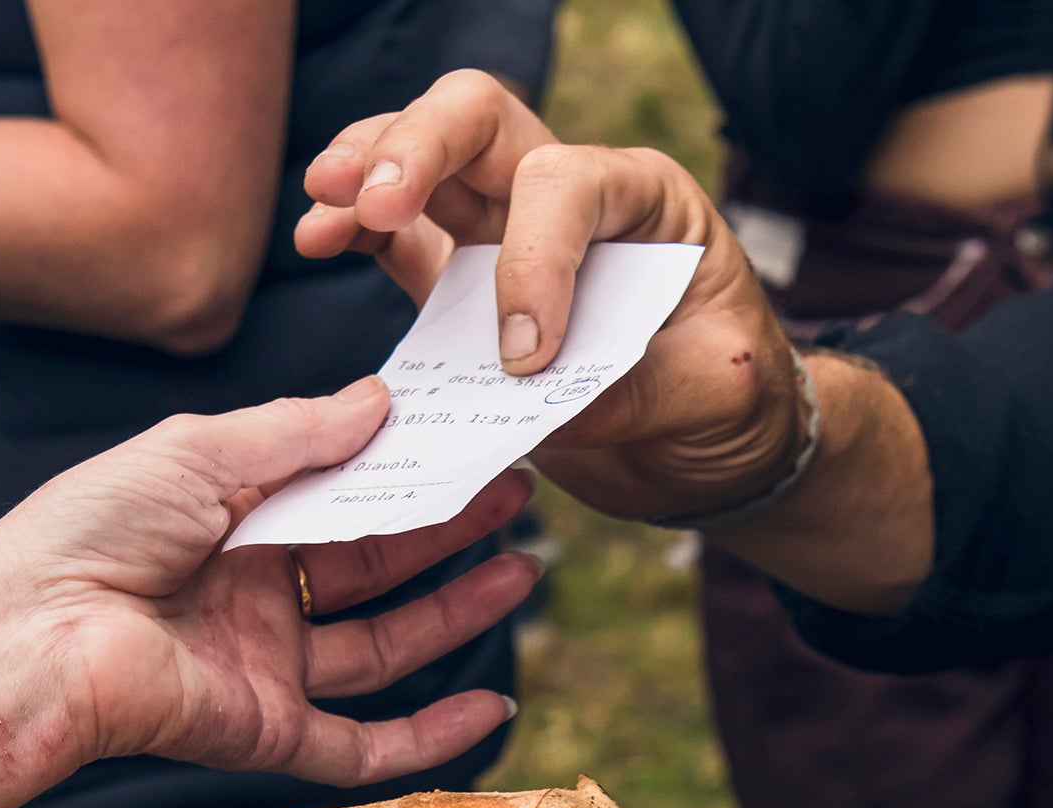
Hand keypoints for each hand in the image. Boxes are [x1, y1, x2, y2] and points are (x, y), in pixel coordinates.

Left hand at [0, 377, 538, 788]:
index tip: (470, 440)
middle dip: (447, 532)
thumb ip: (298, 434)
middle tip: (518, 496)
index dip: (406, 471)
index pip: (338, 495)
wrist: (35, 634)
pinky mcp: (266, 733)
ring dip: (456, 615)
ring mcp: (263, 666)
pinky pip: (363, 745)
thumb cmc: (93, 530)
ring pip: (383, 648)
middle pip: (373, 566)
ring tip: (523, 572)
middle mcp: (252, 594)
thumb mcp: (201, 451)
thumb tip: (381, 404)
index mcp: (230, 521)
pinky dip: (431, 734)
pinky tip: (493, 702)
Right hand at [293, 70, 804, 524]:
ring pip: (428, 159)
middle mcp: (571, 196)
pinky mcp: (468, 286)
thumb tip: (531, 397)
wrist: (716, 443)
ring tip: (323, 203)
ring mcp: (510, 232)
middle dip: (418, 145)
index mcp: (646, 199)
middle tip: (371, 198)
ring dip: (368, 169)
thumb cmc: (734, 402)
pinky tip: (319, 234)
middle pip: (480, 119)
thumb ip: (636, 391)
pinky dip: (356, 229)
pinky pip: (403, 236)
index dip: (532, 259)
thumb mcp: (722, 397)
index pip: (566, 184)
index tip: (526, 356)